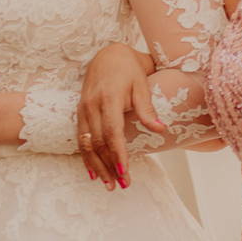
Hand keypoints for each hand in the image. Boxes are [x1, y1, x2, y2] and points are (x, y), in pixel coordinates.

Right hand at [77, 43, 162, 189]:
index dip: (117, 153)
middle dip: (109, 166)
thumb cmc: (128, 70)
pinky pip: (80, 138)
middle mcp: (92, 105)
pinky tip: (93, 171)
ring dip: (97, 166)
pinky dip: (86, 157)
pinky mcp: (80, 112)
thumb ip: (147, 108)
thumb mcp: (141, 85)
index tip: (125, 171)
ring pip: (86, 144)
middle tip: (122, 185)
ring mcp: (83, 109)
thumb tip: (161, 129)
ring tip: (108, 184)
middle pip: (98, 142)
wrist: (108, 55)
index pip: (112, 131)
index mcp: (109, 97)